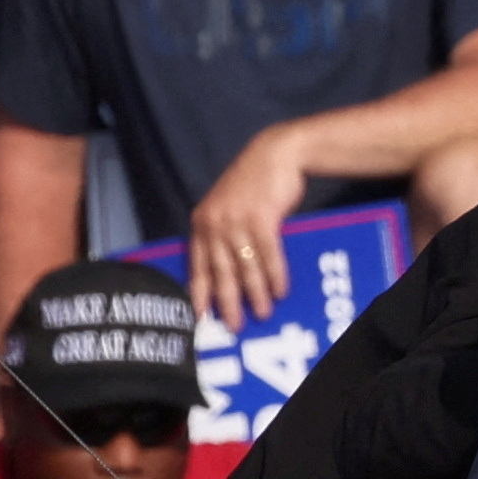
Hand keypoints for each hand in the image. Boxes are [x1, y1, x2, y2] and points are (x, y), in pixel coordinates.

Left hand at [189, 125, 305, 330]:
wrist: (278, 152)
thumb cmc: (255, 179)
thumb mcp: (228, 205)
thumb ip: (224, 231)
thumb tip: (230, 266)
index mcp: (203, 222)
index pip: (197, 265)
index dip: (200, 292)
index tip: (201, 316)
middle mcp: (215, 224)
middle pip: (221, 272)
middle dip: (228, 302)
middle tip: (234, 325)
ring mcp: (238, 221)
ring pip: (245, 267)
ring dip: (255, 293)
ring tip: (263, 313)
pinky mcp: (262, 218)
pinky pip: (268, 254)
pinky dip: (275, 274)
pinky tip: (280, 290)